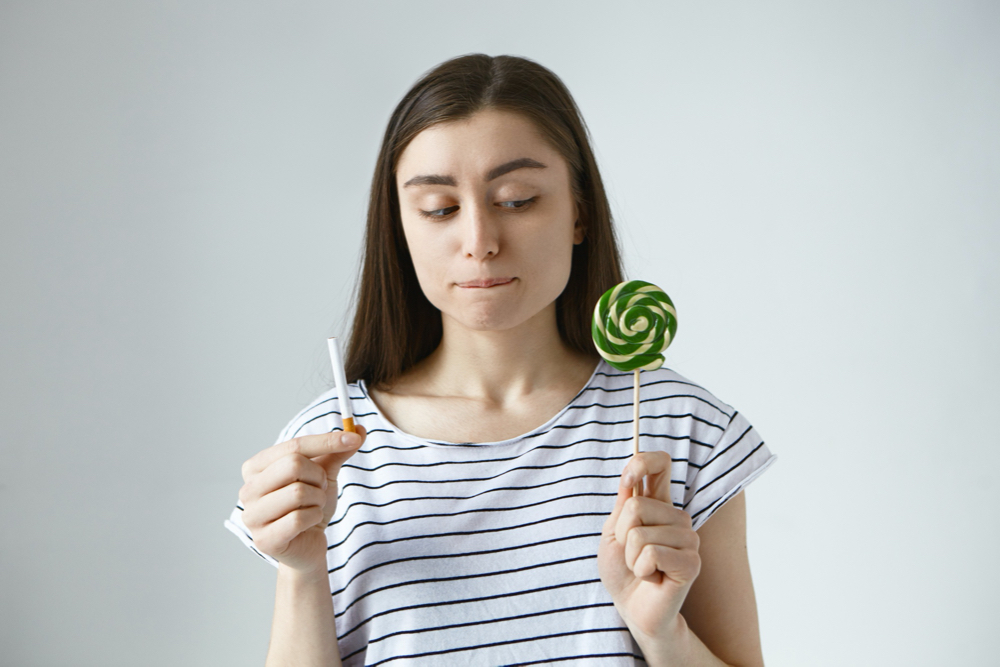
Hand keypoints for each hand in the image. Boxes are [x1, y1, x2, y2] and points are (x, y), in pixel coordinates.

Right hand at [238, 427, 365, 573]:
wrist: (309, 544)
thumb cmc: (310, 505)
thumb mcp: (323, 474)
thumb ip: (337, 451)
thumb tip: (360, 428)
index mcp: (256, 467)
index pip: (294, 445)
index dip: (327, 440)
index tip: (354, 438)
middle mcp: (248, 490)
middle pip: (293, 465)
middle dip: (318, 477)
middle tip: (320, 488)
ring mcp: (252, 516)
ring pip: (298, 493)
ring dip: (317, 500)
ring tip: (313, 507)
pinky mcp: (264, 540)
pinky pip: (299, 519)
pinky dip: (315, 517)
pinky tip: (310, 523)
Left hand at [597, 450, 700, 645]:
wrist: (630, 606)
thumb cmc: (622, 569)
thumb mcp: (613, 532)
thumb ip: (624, 504)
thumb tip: (631, 475)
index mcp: (659, 504)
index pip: (661, 464)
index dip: (642, 463)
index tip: (626, 481)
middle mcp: (677, 517)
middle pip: (635, 505)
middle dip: (621, 534)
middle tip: (632, 554)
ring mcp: (688, 538)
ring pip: (640, 533)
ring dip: (631, 556)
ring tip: (642, 568)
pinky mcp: (691, 562)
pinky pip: (651, 553)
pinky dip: (641, 569)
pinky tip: (651, 578)